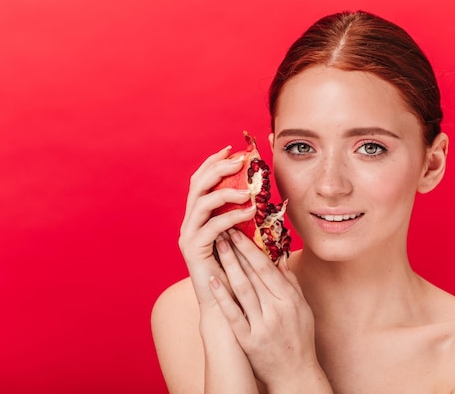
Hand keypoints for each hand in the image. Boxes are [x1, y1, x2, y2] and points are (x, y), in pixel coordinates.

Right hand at [179, 145, 254, 302]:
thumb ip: (249, 218)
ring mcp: (189, 236)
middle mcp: (190, 222)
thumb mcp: (247, 239)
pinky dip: (231, 216)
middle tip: (239, 161)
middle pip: (197, 185)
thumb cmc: (241, 273)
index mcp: (200, 217)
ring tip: (249, 192)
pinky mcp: (193, 250)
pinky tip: (250, 213)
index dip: (214, 163)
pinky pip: (211, 226)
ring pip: (201, 202)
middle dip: (217, 168)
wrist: (230, 306)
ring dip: (226, 192)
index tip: (232, 149)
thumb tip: (265, 197)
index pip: (202, 181)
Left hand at [209, 229, 321, 390]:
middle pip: (253, 274)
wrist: (295, 374)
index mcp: (290, 300)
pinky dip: (222, 297)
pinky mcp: (248, 341)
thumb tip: (281, 258)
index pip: (267, 268)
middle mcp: (276, 310)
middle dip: (237, 250)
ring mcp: (262, 326)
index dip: (252, 248)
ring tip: (217, 246)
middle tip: (223, 230)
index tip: (240, 231)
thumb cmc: (300, 339)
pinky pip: (233, 315)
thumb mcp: (303, 309)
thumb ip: (291, 283)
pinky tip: (212, 280)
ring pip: (242, 290)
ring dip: (229, 265)